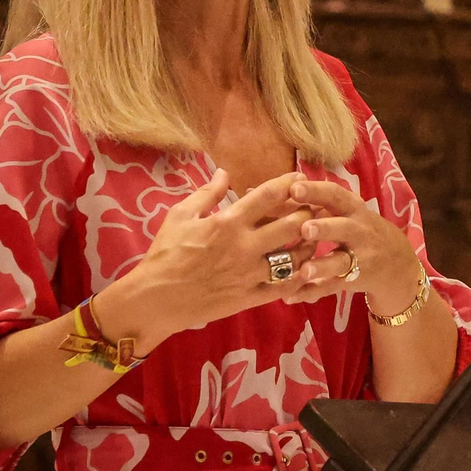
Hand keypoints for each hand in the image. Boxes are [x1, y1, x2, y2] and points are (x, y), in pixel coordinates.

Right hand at [103, 169, 324, 341]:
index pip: (269, 196)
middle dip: (308, 212)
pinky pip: (285, 287)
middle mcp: (245, 246)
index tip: (299, 178)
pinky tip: (305, 267)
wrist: (156, 299)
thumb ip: (206, 193)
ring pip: (295, 257)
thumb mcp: (180, 215)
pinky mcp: (251, 297)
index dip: (289, 183)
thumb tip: (224, 171)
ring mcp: (251, 274)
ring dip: (308, 244)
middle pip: (292, 224)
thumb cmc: (165, 254)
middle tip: (313, 207)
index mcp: (228, 222)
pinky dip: (300, 276)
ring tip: (314, 236)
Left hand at [282, 180, 424, 314]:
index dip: (316, 192)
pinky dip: (312, 292)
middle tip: (305, 229)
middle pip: (343, 227)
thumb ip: (316, 202)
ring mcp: (360, 258)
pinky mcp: (355, 280)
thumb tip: (267, 190)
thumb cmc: (359, 229)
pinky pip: (332, 287)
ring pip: (341, 261)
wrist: (397, 263)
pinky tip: (291, 296)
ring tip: (304, 270)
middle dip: (325, 227)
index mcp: (353, 209)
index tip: (294, 189)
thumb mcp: (347, 212)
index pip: (335, 195)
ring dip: (322, 266)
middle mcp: (359, 231)